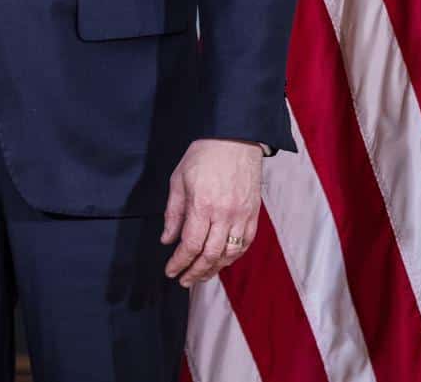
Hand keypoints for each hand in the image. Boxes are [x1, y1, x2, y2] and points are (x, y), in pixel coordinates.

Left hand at [161, 138, 263, 287]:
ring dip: (214, 269)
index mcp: (202, 205)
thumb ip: (173, 213)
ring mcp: (242, 216)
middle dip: (195, 272)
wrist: (235, 140)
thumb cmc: (203, 156)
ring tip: (200, 275)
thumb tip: (167, 240)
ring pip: (229, 254)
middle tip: (183, 281)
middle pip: (210, 255)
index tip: (170, 271)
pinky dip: (232, 257)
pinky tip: (221, 261)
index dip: (179, 262)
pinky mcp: (253, 215)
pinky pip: (244, 244)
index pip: (190, 245)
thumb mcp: (178, 180)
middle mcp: (224, 214)